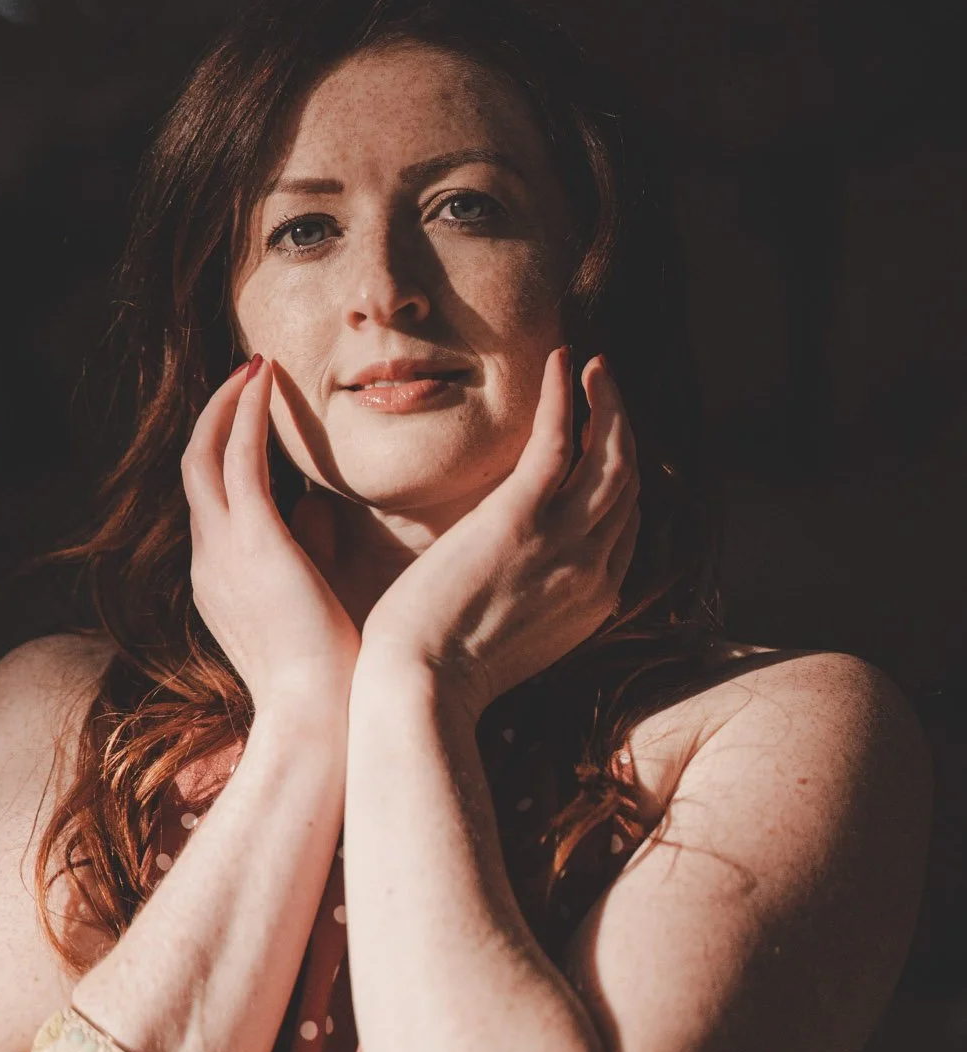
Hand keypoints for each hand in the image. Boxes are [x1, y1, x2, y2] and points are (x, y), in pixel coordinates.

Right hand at [181, 355, 361, 715]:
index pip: (212, 501)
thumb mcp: (314, 600)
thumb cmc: (331, 676)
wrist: (321, 723)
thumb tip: (316, 507)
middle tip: (247, 375)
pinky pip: (237, 459)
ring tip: (256, 367)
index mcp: (218, 581)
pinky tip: (266, 382)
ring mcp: (222, 551)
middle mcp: (208, 560)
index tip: (252, 415)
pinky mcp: (252, 541)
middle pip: (196, 469)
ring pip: (204, 456)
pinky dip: (247, 414)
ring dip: (227, 405)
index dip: (225, 451)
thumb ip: (308, 550)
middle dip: (217, 417)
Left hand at [358, 346, 640, 719]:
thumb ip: (524, 605)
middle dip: (625, 433)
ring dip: (610, 403)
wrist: (421, 690)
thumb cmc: (438, 674)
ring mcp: (568, 543)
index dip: (619, 481)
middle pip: (629, 486)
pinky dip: (568, 396)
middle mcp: (595, 570)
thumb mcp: (506, 643)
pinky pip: (563, 439)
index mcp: (592, 604)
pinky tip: (564, 362)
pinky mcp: (526, 517)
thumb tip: (504, 580)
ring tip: (596, 366)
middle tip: (608, 389)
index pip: (625, 528)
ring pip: (613, 456)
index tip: (604, 445)